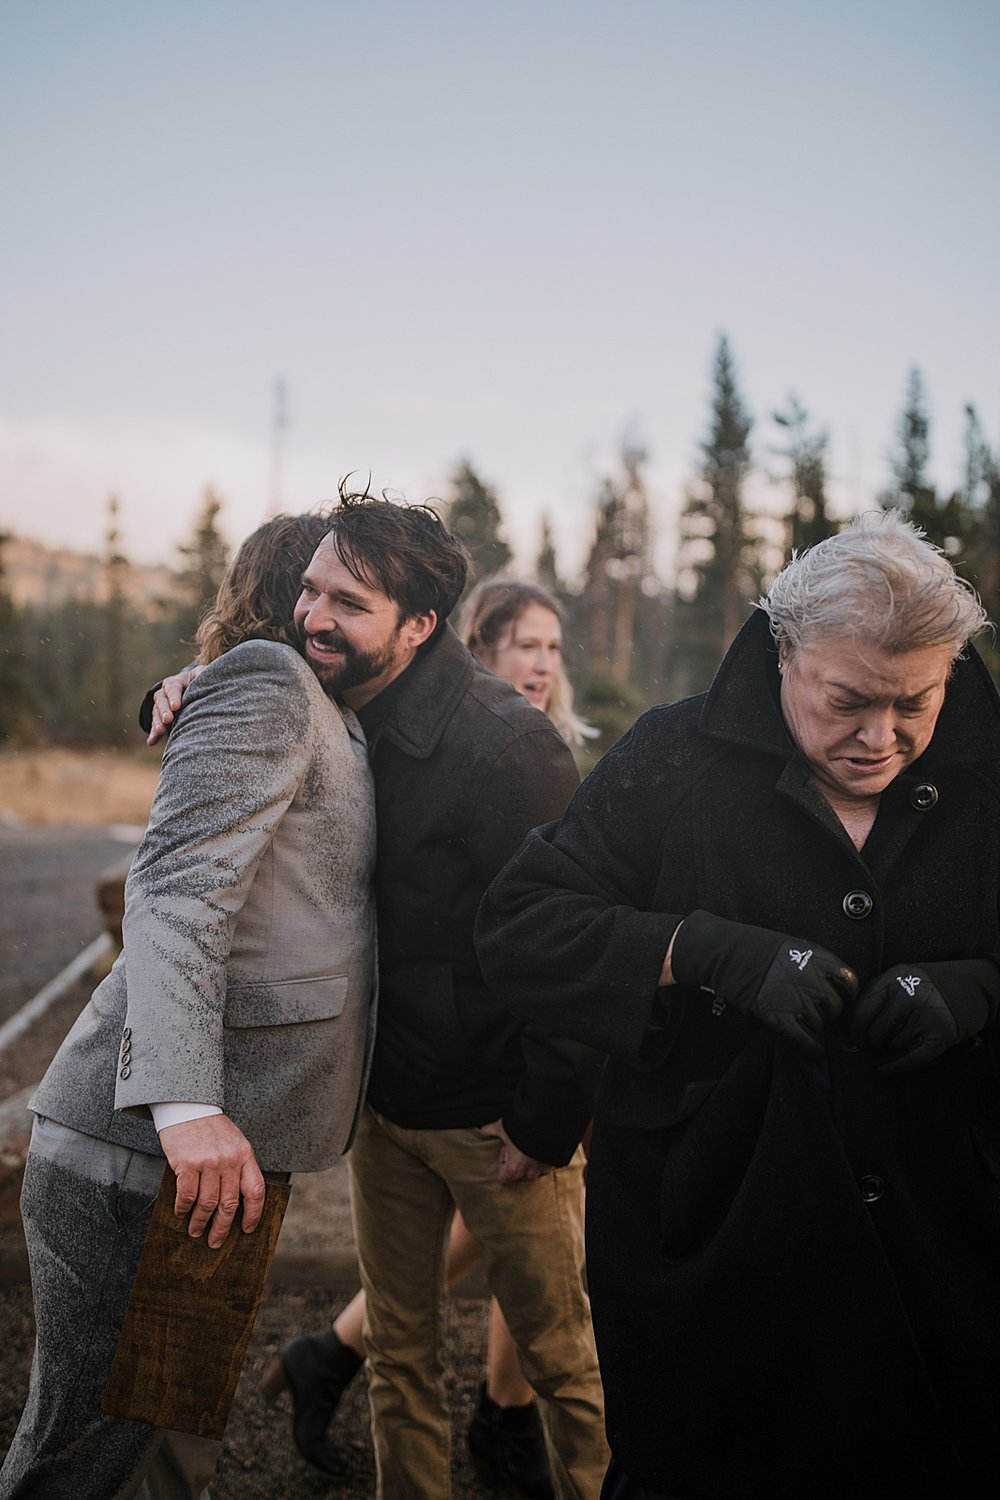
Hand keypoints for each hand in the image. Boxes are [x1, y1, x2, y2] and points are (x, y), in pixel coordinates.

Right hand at [146, 667, 201, 744]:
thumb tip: (210, 677)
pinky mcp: (162, 719)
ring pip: (156, 713)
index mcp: (177, 681)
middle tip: (168, 720)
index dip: (173, 696)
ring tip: (160, 731)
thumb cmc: (203, 682)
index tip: (176, 707)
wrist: (197, 690)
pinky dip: (154, 734)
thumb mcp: (204, 675)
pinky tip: (151, 742)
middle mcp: (166, 693)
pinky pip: (155, 726)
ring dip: (157, 723)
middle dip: (163, 710)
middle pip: (161, 700)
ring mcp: (162, 706)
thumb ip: (204, 675)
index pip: (172, 686)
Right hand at [158, 1113, 264, 1248]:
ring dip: (200, 1222)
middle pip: (230, 1204)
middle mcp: (229, 1161)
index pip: (255, 1191)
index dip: (254, 1214)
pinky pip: (187, 1195)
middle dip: (222, 1227)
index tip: (248, 1229)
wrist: (190, 1107)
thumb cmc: (212, 1128)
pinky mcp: (188, 1164)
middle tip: (215, 1242)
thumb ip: (238, 1167)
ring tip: (195, 1231)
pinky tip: (181, 1213)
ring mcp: (209, 1163)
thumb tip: (234, 1202)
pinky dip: (184, 1209)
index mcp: (245, 1156)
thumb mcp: (234, 1143)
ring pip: (208, 1204)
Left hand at [480, 1120, 550, 1184]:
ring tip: (528, 1146)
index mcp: (514, 1170)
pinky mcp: (553, 1163)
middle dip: (516, 1163)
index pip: (504, 1178)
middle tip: (516, 1146)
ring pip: (533, 1171)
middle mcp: (529, 1174)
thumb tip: (480, 1128)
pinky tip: (539, 1146)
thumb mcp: (501, 1127)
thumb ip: (490, 1130)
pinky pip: (546, 1165)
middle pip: (518, 1176)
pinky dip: (542, 1159)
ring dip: (530, 1162)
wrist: (546, 1121)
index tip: (506, 1151)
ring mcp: (542, 1169)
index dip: (502, 1164)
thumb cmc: (521, 1127)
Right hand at [670, 910, 857, 1056]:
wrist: (725, 952)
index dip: (846, 994)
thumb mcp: (793, 946)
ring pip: (820, 1026)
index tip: (840, 999)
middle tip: (817, 1015)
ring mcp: (796, 999)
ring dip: (816, 1030)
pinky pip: (805, 1040)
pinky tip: (812, 1049)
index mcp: (817, 959)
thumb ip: (814, 965)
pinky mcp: (779, 1017)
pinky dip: (811, 1048)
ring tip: (808, 1030)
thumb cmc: (754, 947)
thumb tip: (828, 987)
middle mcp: (812, 980)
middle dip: (828, 1014)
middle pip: (835, 1008)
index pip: (848, 982)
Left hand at [852, 960, 995, 1072]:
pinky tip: (885, 1069)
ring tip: (897, 1037)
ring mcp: (926, 1016)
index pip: (863, 1011)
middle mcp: (909, 997)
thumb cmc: (913, 988)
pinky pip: (912, 1058)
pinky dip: (895, 1067)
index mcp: (892, 981)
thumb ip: (870, 997)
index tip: (855, 1038)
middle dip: (873, 1041)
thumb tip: (849, 1028)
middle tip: (874, 1042)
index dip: (856, 1029)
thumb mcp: (891, 981)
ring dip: (891, 1046)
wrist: (957, 989)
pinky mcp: (939, 1034)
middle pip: (877, 1032)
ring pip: (894, 1045)